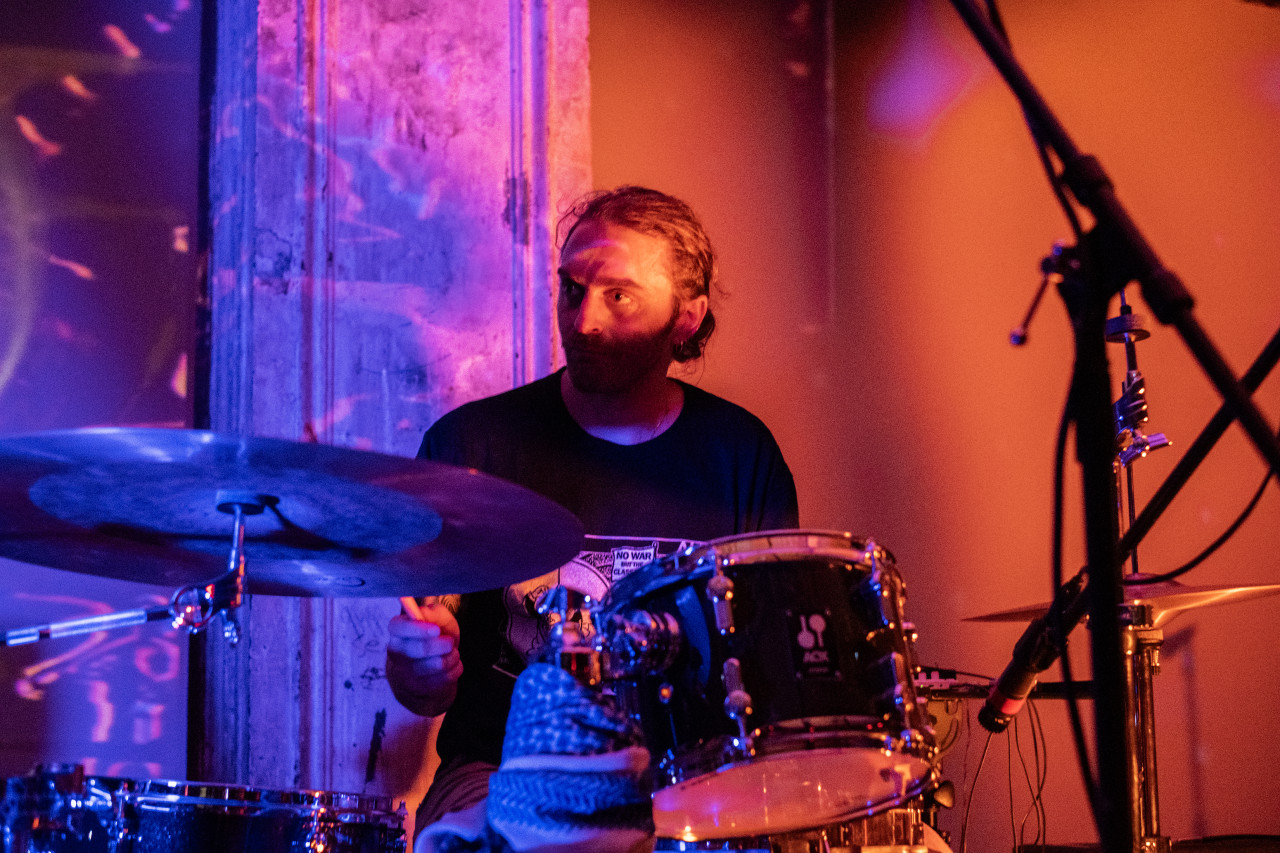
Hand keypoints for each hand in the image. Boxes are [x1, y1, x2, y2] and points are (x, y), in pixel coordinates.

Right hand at [386, 601, 461, 716]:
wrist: (433, 666)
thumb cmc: (435, 637)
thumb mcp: (437, 618)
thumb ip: (432, 614)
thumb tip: (425, 615)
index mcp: (397, 632)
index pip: (398, 628)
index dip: (417, 629)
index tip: (436, 630)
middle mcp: (396, 653)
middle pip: (420, 649)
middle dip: (443, 644)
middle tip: (449, 642)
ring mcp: (406, 674)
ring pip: (438, 664)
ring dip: (452, 656)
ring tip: (450, 653)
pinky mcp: (420, 689)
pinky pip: (446, 677)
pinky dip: (456, 668)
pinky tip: (451, 665)